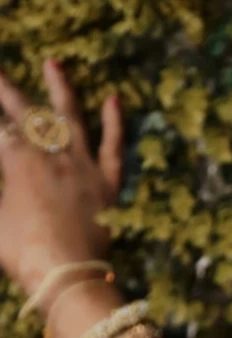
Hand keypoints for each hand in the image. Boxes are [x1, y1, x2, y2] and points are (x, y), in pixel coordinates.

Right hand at [0, 59, 123, 306]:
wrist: (68, 274)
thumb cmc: (23, 253)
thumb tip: (3, 163)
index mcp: (17, 164)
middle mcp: (50, 156)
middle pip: (26, 114)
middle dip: (8, 89)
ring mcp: (82, 166)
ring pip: (70, 118)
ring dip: (61, 88)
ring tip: (54, 62)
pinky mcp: (108, 181)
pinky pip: (113, 146)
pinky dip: (114, 123)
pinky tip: (113, 99)